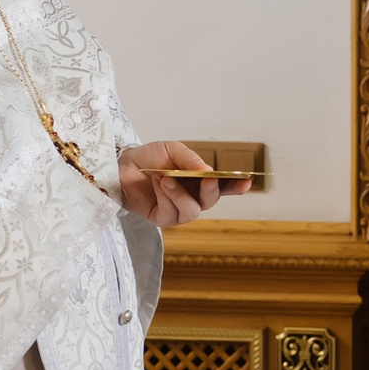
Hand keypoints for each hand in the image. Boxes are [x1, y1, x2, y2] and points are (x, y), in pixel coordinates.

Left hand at [117, 140, 253, 226]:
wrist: (121, 167)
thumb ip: (190, 159)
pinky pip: (172, 213)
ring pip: (192, 211)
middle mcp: (191, 198)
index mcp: (198, 181)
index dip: (236, 186)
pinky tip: (158, 184)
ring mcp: (178, 211)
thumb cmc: (148, 158)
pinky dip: (166, 195)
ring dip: (180, 193)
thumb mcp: (172, 150)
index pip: (222, 187)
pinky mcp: (163, 219)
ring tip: (166, 178)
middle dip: (211, 190)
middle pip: (210, 201)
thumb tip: (208, 170)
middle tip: (208, 178)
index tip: (247, 182)